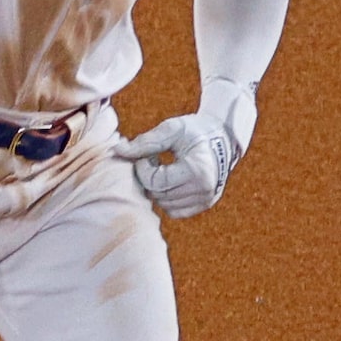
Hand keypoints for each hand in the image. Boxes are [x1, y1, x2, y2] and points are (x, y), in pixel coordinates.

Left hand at [113, 108, 244, 220]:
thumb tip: (117, 150)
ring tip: (163, 169)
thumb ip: (144, 142)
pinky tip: (170, 181)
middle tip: (153, 159)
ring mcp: (206, 200)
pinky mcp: (205, 204)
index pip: (156, 182)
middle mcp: (204, 190)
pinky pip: (174, 211)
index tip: (146, 154)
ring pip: (164, 205)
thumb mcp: (171, 129)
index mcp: (198, 171)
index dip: (143, 168)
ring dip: (157, 188)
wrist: (224, 135)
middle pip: (158, 195)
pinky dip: (167, 198)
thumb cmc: (195, 129)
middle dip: (149, 177)